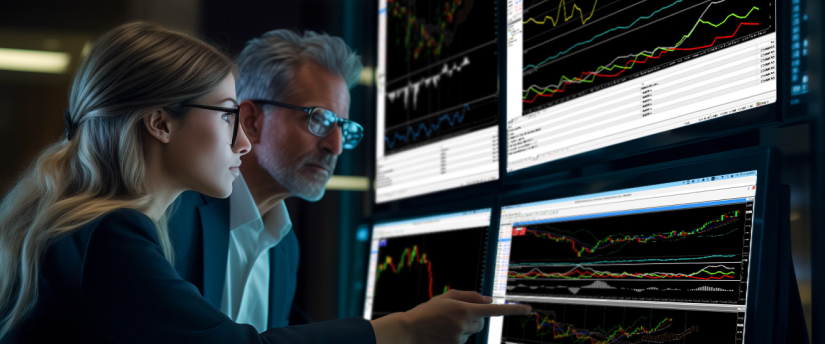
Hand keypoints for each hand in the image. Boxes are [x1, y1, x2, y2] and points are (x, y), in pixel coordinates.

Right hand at [370, 290, 531, 343]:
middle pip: (481, 322)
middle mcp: (464, 324)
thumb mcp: (447, 297)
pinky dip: (456, 337)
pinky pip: (464, 341)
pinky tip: (442, 334)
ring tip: (443, 325)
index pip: (494, 310)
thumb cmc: (427, 312)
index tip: (528, 309)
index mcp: (464, 308)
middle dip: (473, 319)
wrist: (409, 331)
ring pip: (472, 332)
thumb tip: (488, 300)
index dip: (513, 310)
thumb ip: (469, 297)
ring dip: (463, 328)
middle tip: (455, 316)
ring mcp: (460, 338)